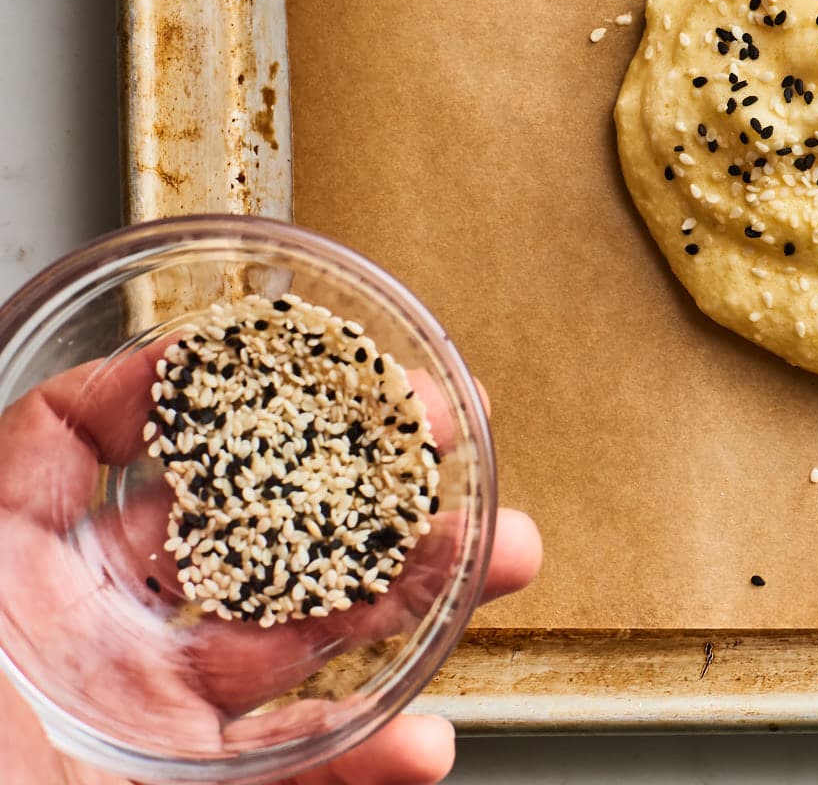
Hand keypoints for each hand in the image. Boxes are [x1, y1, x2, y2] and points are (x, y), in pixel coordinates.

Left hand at [0, 342, 540, 784]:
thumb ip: (23, 489)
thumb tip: (98, 400)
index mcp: (2, 575)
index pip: (80, 445)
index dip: (179, 384)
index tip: (275, 350)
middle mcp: (78, 635)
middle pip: (232, 526)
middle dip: (354, 477)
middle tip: (448, 438)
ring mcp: (137, 716)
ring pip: (294, 637)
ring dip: (409, 597)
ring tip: (492, 557)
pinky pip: (290, 763)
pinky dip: (367, 756)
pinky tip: (420, 743)